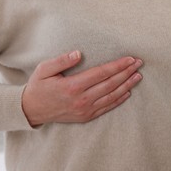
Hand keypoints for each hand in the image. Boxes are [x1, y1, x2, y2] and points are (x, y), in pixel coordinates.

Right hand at [21, 50, 142, 126]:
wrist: (31, 110)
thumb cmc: (39, 86)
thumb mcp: (44, 69)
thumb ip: (61, 60)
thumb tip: (78, 54)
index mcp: (73, 86)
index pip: (101, 73)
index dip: (117, 66)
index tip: (130, 59)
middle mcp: (81, 99)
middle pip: (110, 84)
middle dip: (127, 73)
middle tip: (139, 63)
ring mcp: (85, 110)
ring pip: (111, 96)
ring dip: (127, 86)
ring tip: (138, 76)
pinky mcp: (86, 116)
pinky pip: (106, 107)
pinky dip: (119, 100)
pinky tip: (128, 92)